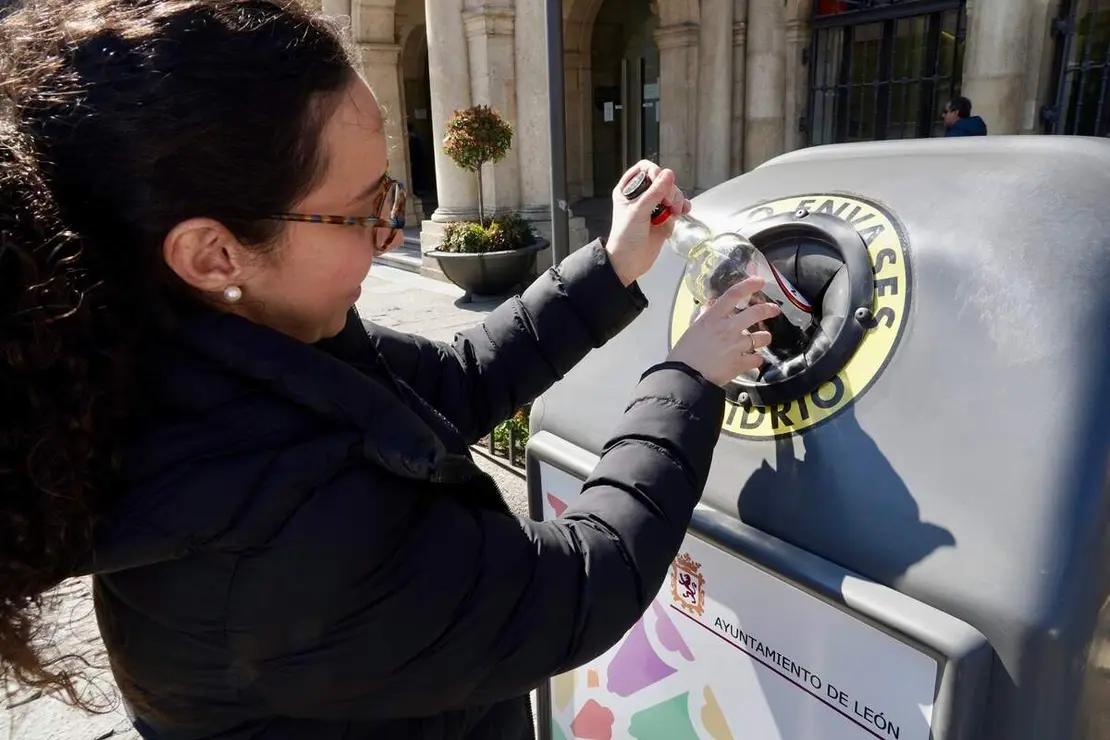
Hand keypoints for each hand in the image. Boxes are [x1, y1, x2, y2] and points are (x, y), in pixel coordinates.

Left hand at [605, 161, 690, 285]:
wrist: (629, 262)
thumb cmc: (625, 237)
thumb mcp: (638, 212)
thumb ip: (654, 193)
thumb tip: (668, 174)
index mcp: (628, 190)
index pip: (644, 169)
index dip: (654, 172)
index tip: (660, 181)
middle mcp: (642, 196)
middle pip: (663, 180)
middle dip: (669, 190)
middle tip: (667, 203)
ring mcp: (654, 207)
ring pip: (673, 193)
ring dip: (677, 200)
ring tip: (673, 212)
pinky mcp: (664, 218)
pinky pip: (678, 206)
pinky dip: (683, 207)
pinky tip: (683, 212)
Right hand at [666, 277, 780, 385]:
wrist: (685, 377)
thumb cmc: (683, 354)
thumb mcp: (692, 330)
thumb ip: (703, 318)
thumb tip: (707, 309)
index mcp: (712, 318)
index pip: (733, 295)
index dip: (749, 285)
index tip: (760, 281)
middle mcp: (727, 328)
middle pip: (755, 313)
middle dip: (768, 309)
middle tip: (774, 310)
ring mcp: (735, 346)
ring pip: (761, 337)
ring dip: (764, 338)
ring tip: (762, 339)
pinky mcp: (740, 363)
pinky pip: (757, 359)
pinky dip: (756, 360)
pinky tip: (753, 360)